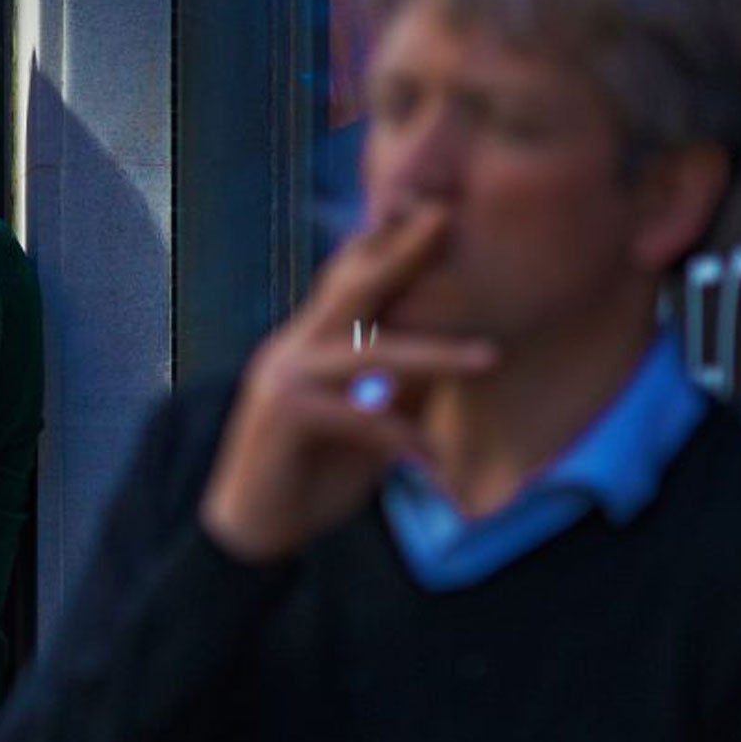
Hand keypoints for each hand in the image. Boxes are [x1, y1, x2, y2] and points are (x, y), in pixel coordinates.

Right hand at [197, 205, 496, 561]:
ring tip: (487, 358)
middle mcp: (293, 346)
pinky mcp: (283, 414)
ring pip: (369, 355)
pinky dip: (399, 440)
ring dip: (434, 356)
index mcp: (310, 340)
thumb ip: (402, 391)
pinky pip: (357, 417)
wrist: (253, 529)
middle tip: (447, 216)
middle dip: (402, 251)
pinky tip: (432, 464)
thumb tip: (454, 360)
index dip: (390, 246)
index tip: (435, 212)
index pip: (352, 280)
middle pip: (352, 286)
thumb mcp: (369, 426)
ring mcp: (283, 375)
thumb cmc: (312, 476)